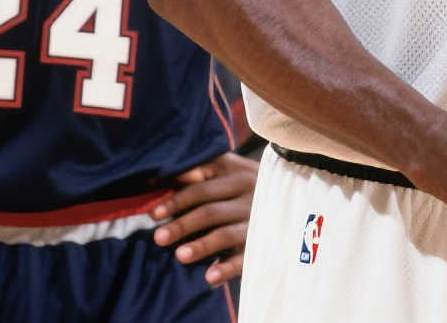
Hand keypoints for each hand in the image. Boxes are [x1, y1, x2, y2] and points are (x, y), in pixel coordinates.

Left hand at [150, 151, 257, 283]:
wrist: (294, 192)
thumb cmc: (245, 181)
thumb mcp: (226, 168)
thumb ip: (197, 169)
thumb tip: (157, 177)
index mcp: (236, 174)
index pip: (201, 189)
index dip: (176, 201)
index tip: (153, 215)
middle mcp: (249, 195)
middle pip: (210, 211)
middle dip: (183, 225)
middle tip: (158, 238)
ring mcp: (258, 220)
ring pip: (227, 234)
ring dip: (203, 245)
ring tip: (180, 256)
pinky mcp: (265, 242)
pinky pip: (246, 257)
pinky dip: (228, 268)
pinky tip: (209, 277)